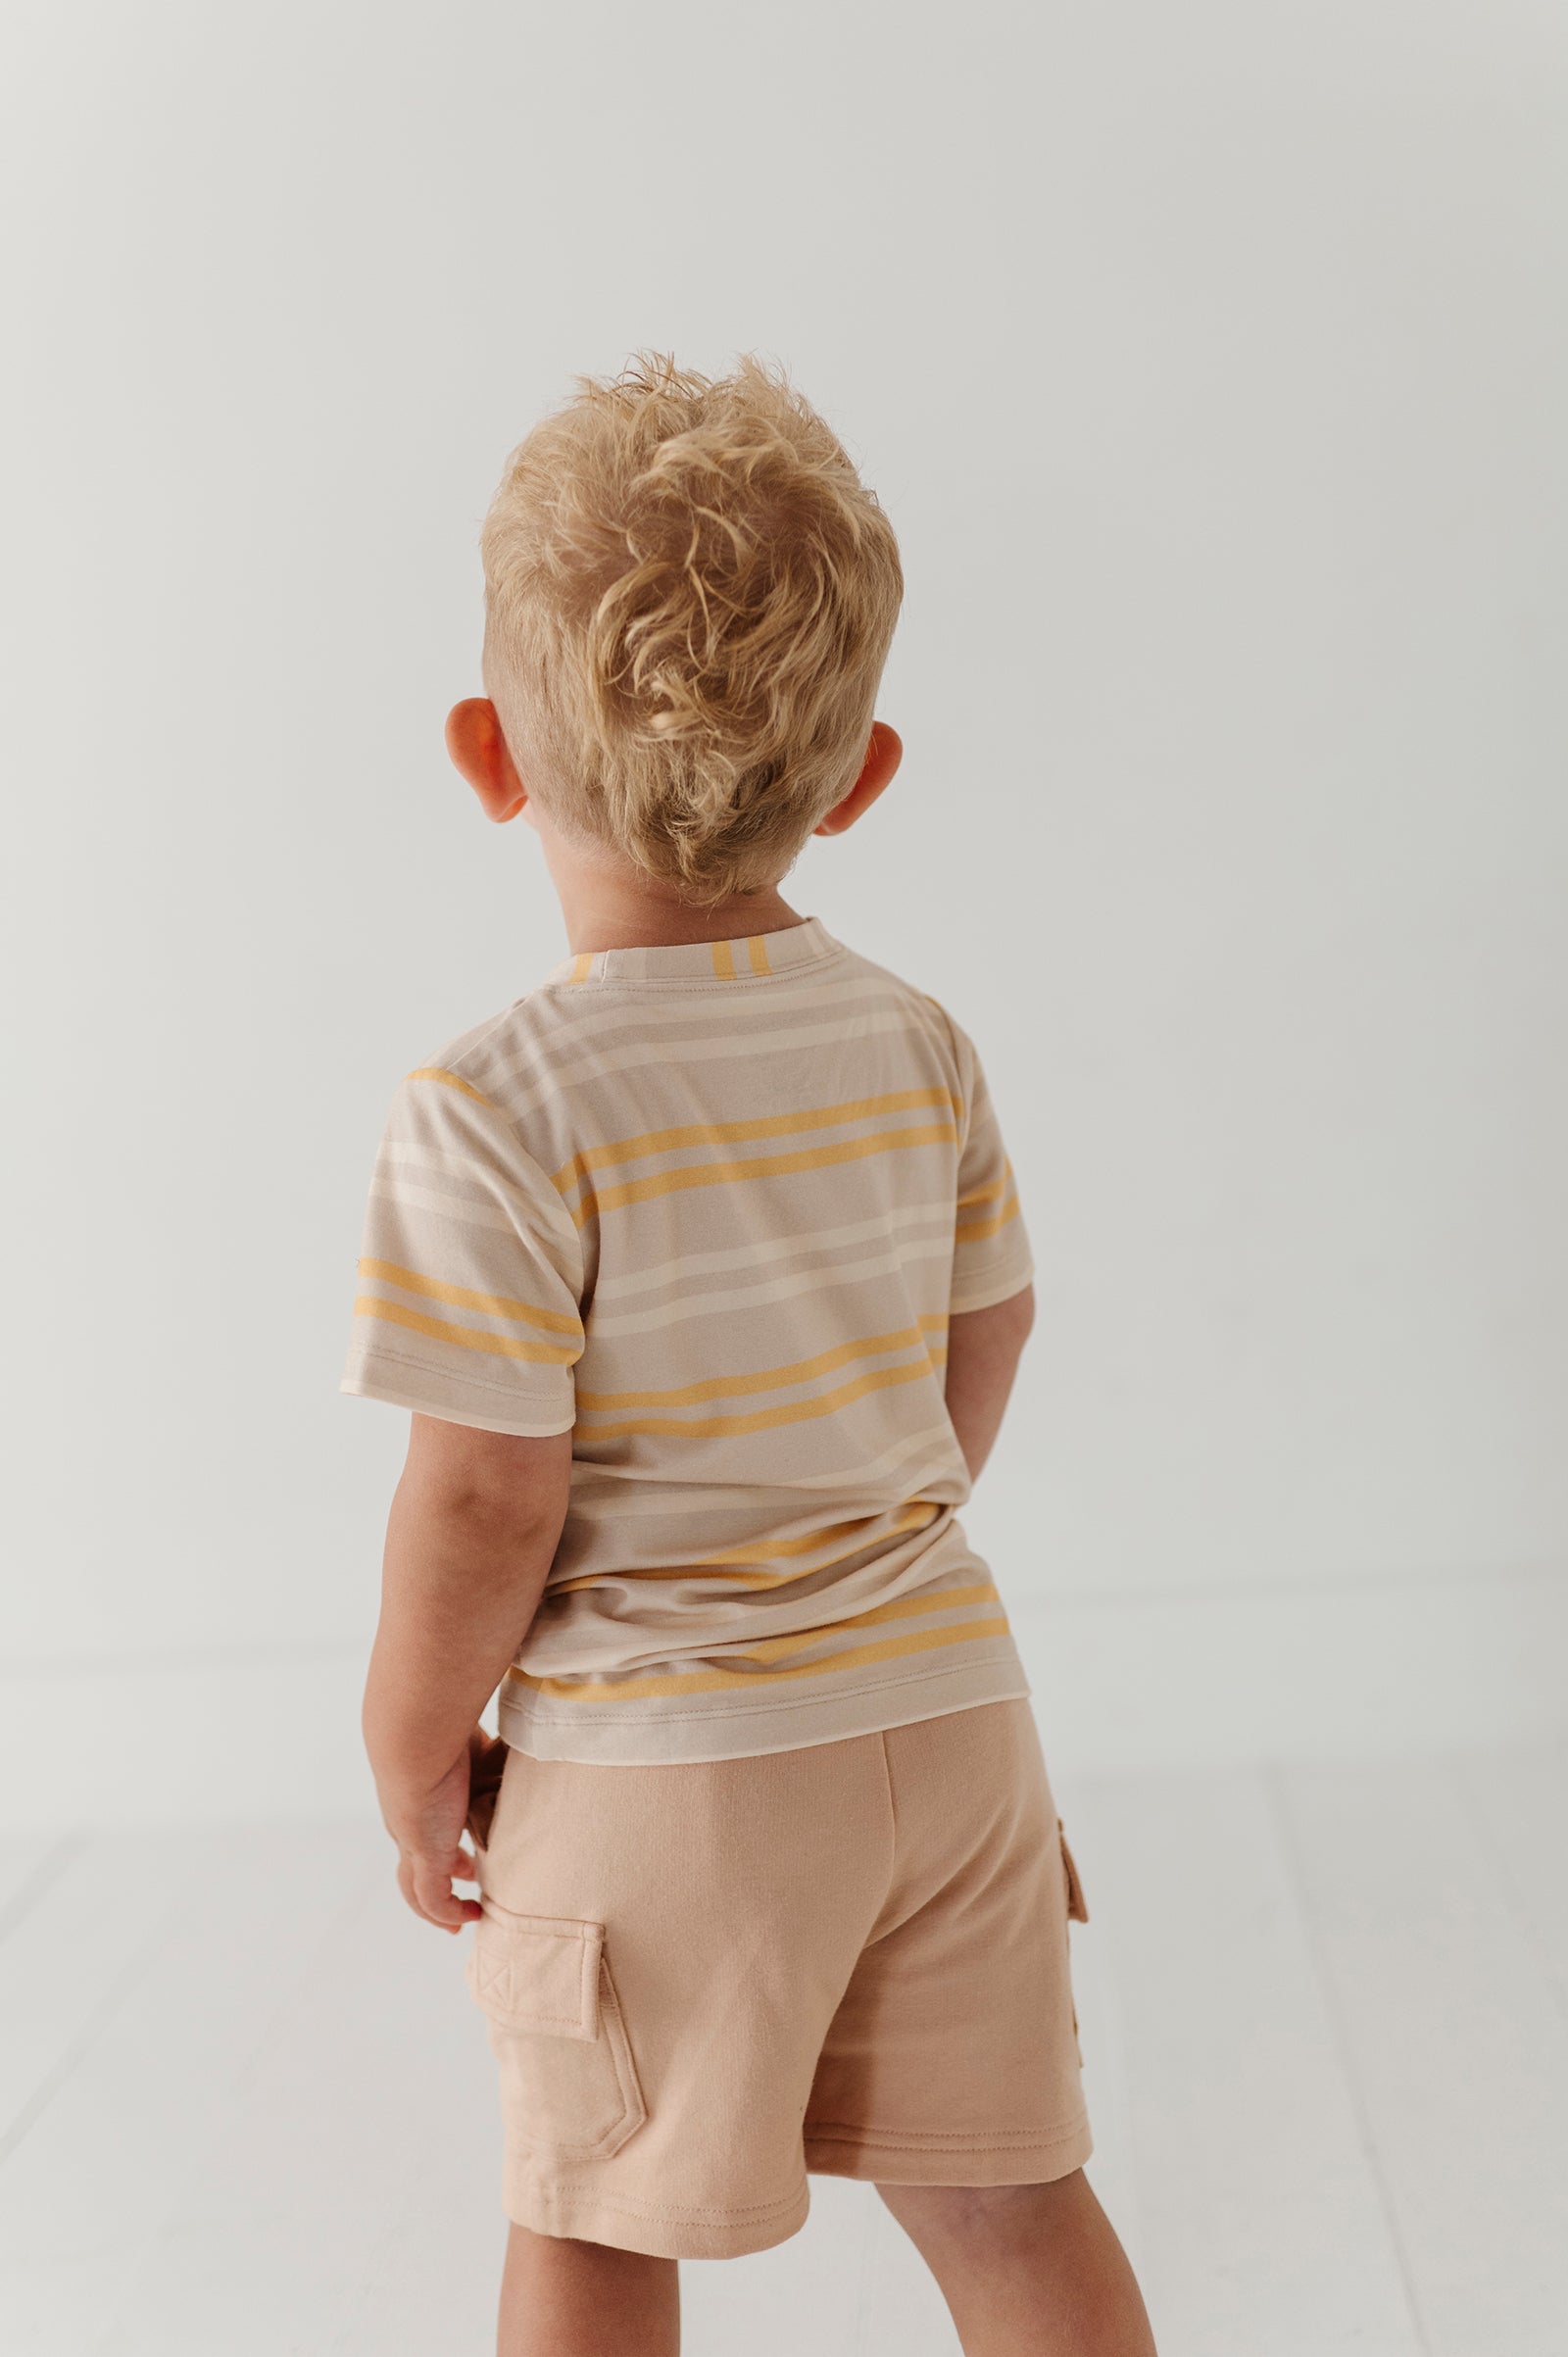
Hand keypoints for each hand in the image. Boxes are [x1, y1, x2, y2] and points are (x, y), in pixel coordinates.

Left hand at [376, 1728, 494, 1932]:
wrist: (418, 1737)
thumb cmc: (447, 1729)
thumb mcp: (475, 1745)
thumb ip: (492, 1754)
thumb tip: (521, 1743)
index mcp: (418, 1799)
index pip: (429, 1832)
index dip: (447, 1847)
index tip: (467, 1858)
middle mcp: (409, 1824)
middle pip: (417, 1863)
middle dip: (444, 1877)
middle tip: (469, 1881)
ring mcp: (413, 1843)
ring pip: (415, 1888)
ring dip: (437, 1908)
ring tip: (459, 1920)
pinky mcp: (424, 1857)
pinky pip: (432, 1899)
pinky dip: (446, 1913)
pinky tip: (468, 1918)